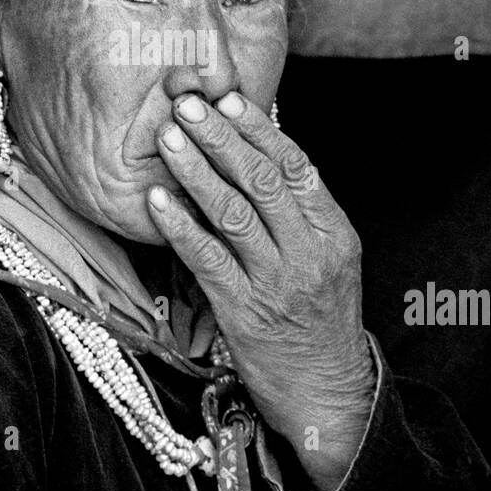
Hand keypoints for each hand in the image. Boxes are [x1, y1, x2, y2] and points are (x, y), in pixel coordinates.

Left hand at [147, 91, 374, 490]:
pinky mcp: (242, 311)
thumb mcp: (330, 258)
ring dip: (195, 170)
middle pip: (261, 181)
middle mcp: (308, 252)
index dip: (259, 129)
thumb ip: (301, 211)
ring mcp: (275, 282)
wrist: (327, 390)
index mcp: (333, 232)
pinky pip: (205, 259)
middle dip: (221, 137)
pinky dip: (179, 225)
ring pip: (231, 212)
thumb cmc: (320, 317)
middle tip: (188, 105)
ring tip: (169, 138)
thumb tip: (265, 150)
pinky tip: (157, 200)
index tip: (229, 100)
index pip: (296, 166)